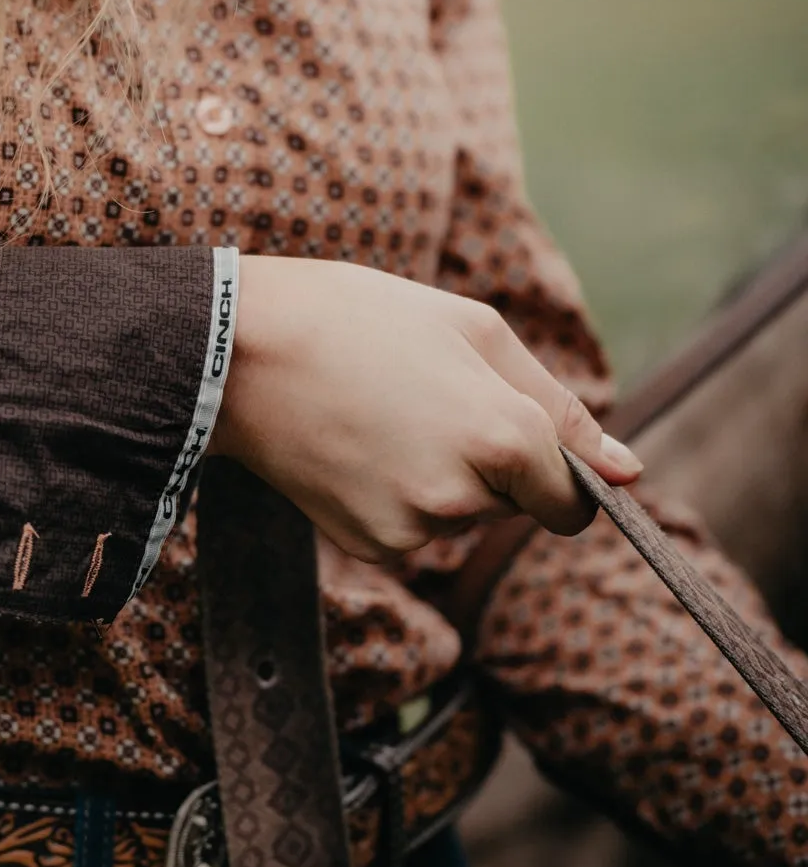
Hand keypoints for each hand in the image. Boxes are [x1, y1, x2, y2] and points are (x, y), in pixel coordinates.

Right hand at [208, 257, 641, 564]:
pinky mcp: (369, 548)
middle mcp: (464, 498)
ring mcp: (413, 530)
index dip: (557, 472)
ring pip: (461, 516)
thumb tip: (627, 473)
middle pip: (514, 504)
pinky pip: (413, 530)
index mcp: (504, 438)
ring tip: (382, 410)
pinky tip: (357, 446)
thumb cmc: (360, 318)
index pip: (574, 503)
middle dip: (489, 462)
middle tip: (423, 395)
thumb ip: (558, 406)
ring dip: (440, 475)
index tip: (516, 437)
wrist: (239, 351)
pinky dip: (396, 495)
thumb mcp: (473, 331)